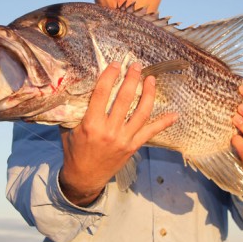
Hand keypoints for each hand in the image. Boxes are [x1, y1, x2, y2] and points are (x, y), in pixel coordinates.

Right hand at [59, 61, 177, 205]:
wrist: (84, 178)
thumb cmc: (74, 151)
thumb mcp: (69, 129)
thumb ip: (74, 111)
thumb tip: (79, 89)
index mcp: (91, 124)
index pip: (102, 94)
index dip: (110, 76)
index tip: (116, 64)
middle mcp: (109, 131)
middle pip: (125, 99)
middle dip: (132, 79)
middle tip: (137, 66)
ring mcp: (123, 139)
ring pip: (141, 113)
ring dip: (148, 94)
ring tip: (151, 80)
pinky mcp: (132, 147)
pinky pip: (150, 133)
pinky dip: (163, 123)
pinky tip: (174, 115)